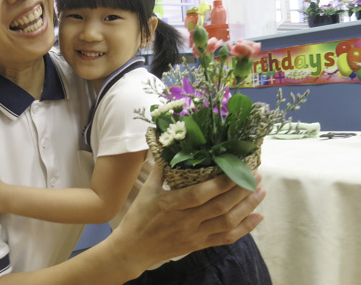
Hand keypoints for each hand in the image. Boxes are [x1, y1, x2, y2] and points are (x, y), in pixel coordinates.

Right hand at [107, 164, 264, 273]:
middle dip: (241, 191)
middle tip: (256, 175)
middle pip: (220, 207)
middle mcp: (185, 221)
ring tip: (260, 192)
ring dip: (247, 207)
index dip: (221, 183)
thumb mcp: (146, 190)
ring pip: (227, 222)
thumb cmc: (139, 217)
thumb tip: (169, 145)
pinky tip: (258, 217)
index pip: (200, 193)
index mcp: (171, 204)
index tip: (237, 169)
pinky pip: (226, 238)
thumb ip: (160, 168)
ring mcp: (194, 234)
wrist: (134, 249)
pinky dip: (245, 229)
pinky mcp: (199, 244)